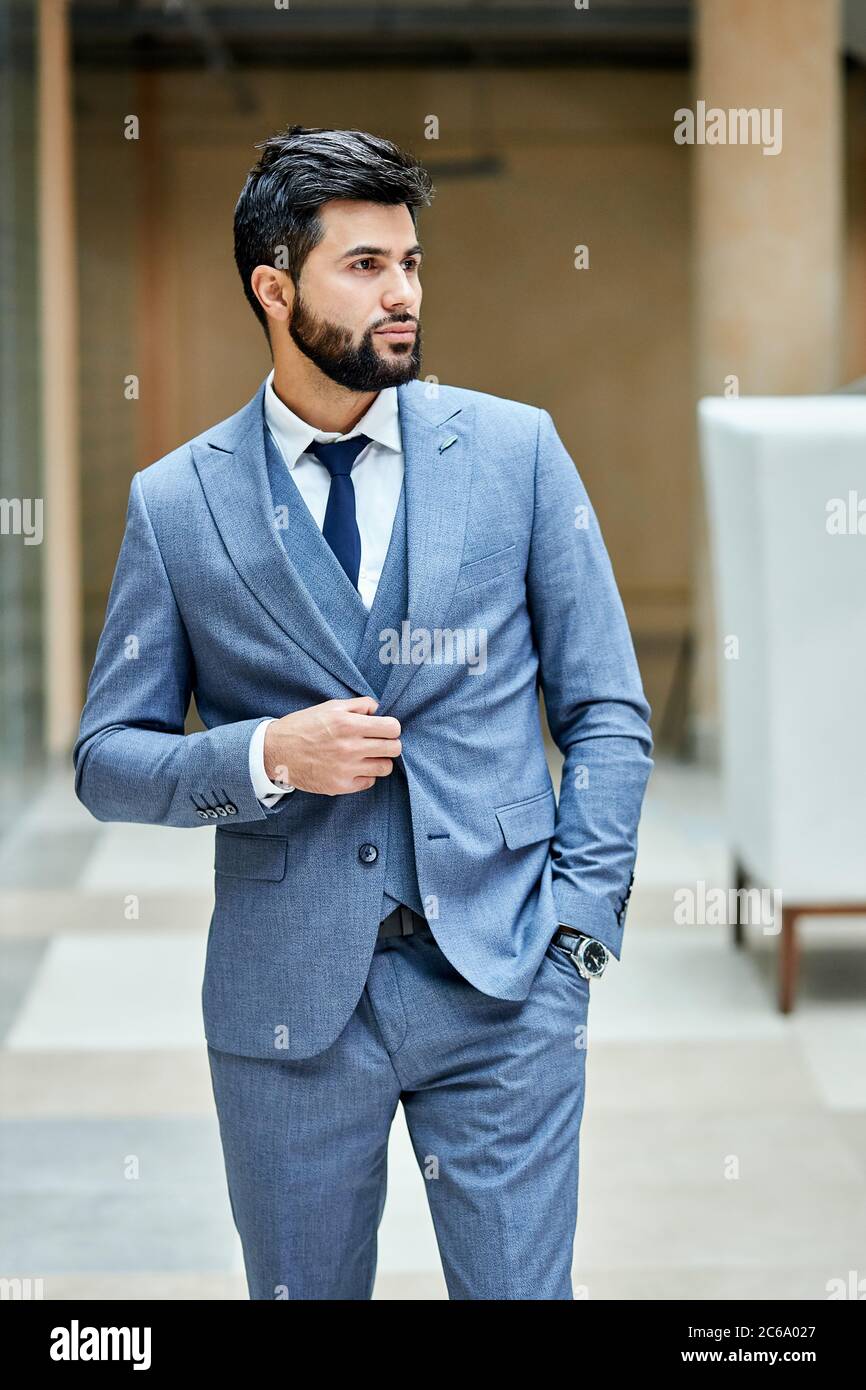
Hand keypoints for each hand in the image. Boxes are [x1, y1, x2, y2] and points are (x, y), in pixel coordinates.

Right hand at [263, 696, 401, 795]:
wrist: (275, 751)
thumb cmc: (303, 726)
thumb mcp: (330, 707)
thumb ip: (358, 705)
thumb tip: (379, 709)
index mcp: (348, 724)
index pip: (392, 728)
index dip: (391, 727)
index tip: (384, 729)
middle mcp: (349, 747)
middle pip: (394, 748)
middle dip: (389, 743)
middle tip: (378, 743)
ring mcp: (345, 769)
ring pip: (385, 767)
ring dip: (380, 761)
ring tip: (367, 756)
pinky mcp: (340, 786)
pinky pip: (369, 782)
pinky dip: (366, 775)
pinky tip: (354, 768)